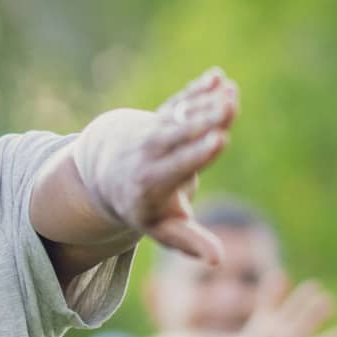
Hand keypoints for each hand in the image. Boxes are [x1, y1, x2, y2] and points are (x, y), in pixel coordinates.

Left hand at [82, 69, 238, 262]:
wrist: (105, 170)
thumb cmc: (141, 205)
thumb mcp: (158, 227)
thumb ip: (188, 241)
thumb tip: (219, 260)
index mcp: (152, 181)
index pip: (179, 164)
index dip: (199, 152)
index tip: (219, 140)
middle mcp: (152, 152)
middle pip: (182, 134)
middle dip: (207, 119)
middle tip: (230, 104)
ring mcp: (156, 131)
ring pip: (184, 114)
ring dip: (207, 100)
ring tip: (230, 89)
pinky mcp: (163, 116)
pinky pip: (181, 100)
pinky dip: (198, 89)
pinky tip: (218, 76)